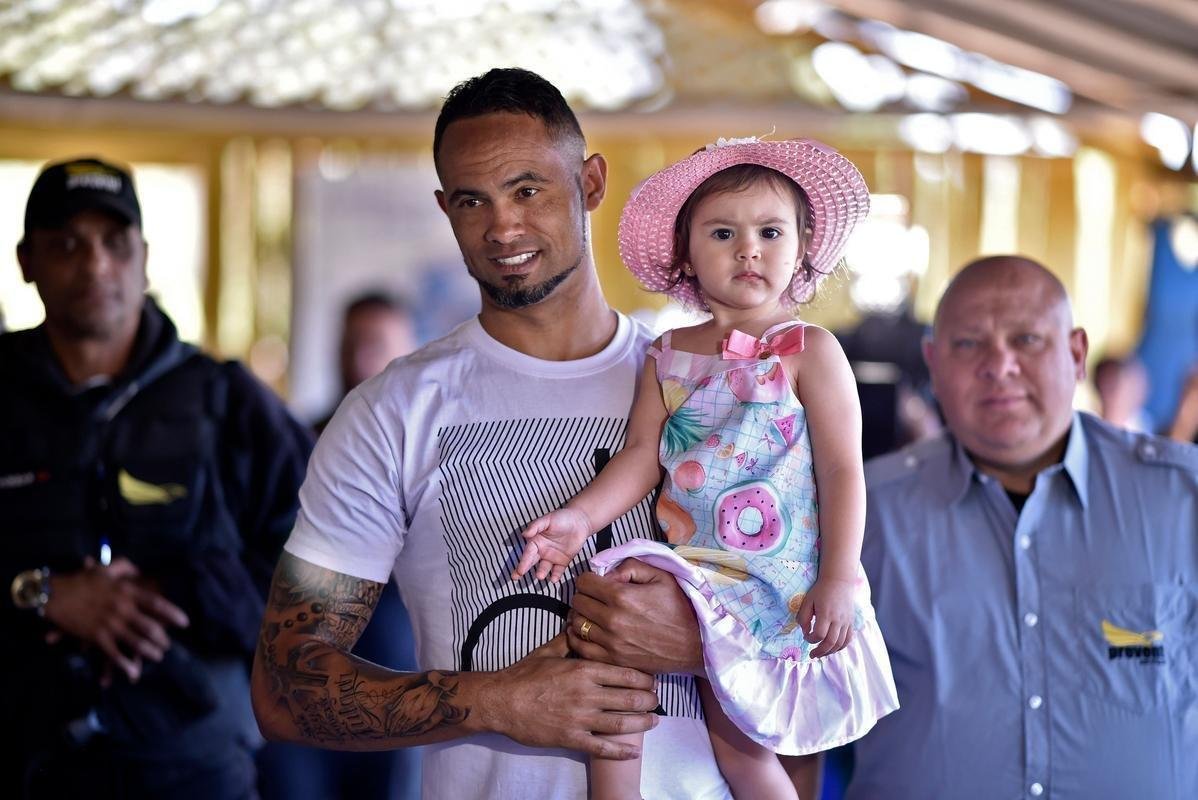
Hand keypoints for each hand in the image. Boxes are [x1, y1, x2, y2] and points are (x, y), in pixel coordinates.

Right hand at [43, 557, 189, 681]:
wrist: (54, 594)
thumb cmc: (80, 580)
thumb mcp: (106, 570)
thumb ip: (124, 568)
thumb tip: (136, 569)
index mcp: (127, 592)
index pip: (157, 604)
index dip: (173, 614)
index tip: (184, 623)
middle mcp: (123, 609)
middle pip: (150, 626)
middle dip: (162, 637)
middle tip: (168, 644)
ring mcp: (110, 624)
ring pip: (136, 642)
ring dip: (150, 651)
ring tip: (158, 656)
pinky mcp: (96, 637)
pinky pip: (114, 654)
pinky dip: (125, 664)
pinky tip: (133, 672)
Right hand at [480, 633, 659, 758]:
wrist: (501, 701)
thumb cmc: (523, 674)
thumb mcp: (548, 651)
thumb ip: (568, 639)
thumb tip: (578, 622)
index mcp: (583, 669)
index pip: (625, 672)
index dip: (644, 678)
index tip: (652, 679)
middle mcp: (586, 693)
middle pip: (629, 697)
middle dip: (649, 699)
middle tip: (658, 700)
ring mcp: (580, 717)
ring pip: (621, 722)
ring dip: (642, 722)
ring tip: (654, 721)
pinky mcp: (571, 738)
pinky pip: (602, 747)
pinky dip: (621, 751)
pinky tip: (634, 752)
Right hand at [512, 508, 592, 581]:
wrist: (580, 521)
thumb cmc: (562, 518)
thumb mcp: (547, 519)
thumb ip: (535, 526)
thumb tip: (524, 534)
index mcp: (536, 541)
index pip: (528, 553)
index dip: (523, 561)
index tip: (519, 570)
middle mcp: (542, 551)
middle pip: (531, 562)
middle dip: (523, 570)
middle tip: (516, 578)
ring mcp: (552, 557)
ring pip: (544, 568)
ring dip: (541, 572)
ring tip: (540, 576)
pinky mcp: (563, 561)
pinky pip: (558, 570)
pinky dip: (555, 575)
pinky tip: (553, 579)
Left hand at [569, 560, 702, 675]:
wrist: (693, 645)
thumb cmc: (678, 607)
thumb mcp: (660, 576)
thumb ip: (630, 566)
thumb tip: (607, 574)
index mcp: (622, 596)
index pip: (584, 582)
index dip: (589, 578)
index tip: (597, 582)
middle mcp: (612, 620)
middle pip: (577, 602)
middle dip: (584, 595)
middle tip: (595, 598)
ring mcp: (610, 643)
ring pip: (576, 624)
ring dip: (581, 616)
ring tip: (592, 614)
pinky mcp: (612, 660)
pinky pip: (580, 647)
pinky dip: (578, 638)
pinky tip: (588, 632)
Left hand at [795, 577, 854, 658]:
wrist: (839, 581)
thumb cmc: (821, 590)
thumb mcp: (808, 600)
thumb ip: (803, 617)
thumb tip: (805, 632)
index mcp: (826, 614)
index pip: (819, 634)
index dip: (810, 639)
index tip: (806, 637)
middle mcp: (838, 619)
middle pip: (831, 642)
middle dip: (820, 651)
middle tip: (812, 654)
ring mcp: (846, 622)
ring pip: (840, 643)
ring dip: (830, 652)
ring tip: (821, 653)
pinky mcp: (851, 622)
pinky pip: (848, 639)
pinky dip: (841, 647)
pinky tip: (833, 648)